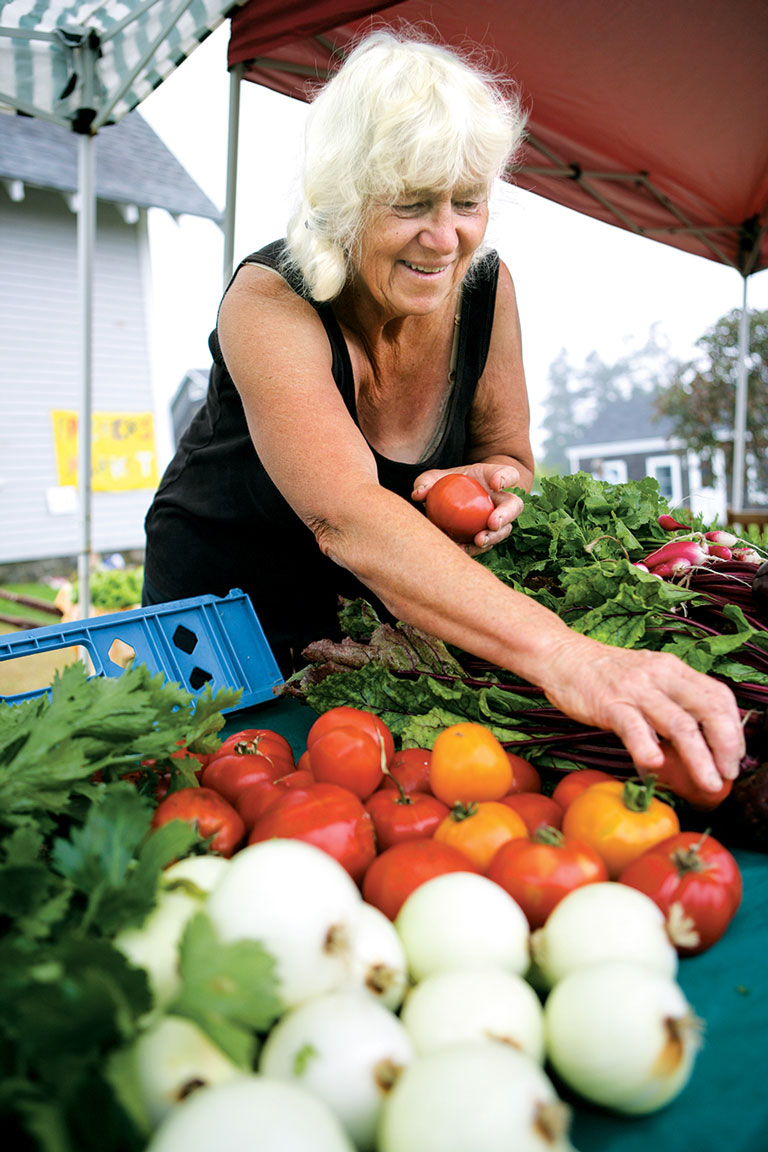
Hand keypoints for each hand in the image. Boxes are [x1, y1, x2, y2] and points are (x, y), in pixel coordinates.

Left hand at [412, 463, 523, 554]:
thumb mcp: (434, 478)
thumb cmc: (445, 484)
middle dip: (506, 515)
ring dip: (494, 537)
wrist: (448, 503)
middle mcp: (500, 500)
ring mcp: (497, 520)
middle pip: (514, 506)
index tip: (495, 484)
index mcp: (492, 477)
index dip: (506, 478)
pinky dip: (475, 548)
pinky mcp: (487, 538)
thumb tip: (419, 494)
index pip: (509, 474)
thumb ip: (426, 481)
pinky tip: (461, 549)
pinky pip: (486, 545)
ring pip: (504, 530)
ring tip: (479, 541)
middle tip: (492, 523)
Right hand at [539, 633, 744, 793]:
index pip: (719, 696)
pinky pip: (634, 729)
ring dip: (699, 759)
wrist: (561, 656)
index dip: (733, 729)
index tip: (735, 756)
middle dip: (726, 746)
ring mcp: (636, 689)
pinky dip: (647, 750)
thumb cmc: (605, 673)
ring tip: (708, 784)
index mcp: (674, 669)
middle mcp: (661, 676)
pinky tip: (655, 768)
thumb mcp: (647, 678)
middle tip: (729, 775)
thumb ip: (670, 702)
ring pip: (680, 725)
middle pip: (708, 710)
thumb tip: (695, 743)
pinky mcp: (609, 704)